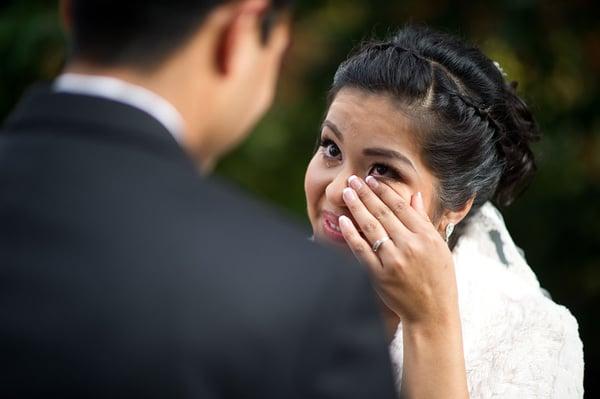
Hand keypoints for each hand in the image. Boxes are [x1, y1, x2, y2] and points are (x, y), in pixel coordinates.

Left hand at [339, 175, 458, 327]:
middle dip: (366, 193)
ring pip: (371, 227)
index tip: (372, 179)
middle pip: (383, 213)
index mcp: (426, 236)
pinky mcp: (380, 275)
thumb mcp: (439, 247)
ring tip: (346, 193)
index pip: (400, 206)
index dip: (384, 190)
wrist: (432, 314)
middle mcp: (410, 246)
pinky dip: (351, 234)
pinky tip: (343, 221)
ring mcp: (394, 260)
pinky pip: (361, 250)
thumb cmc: (439, 279)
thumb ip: (423, 220)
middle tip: (353, 179)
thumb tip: (414, 195)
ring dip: (357, 207)